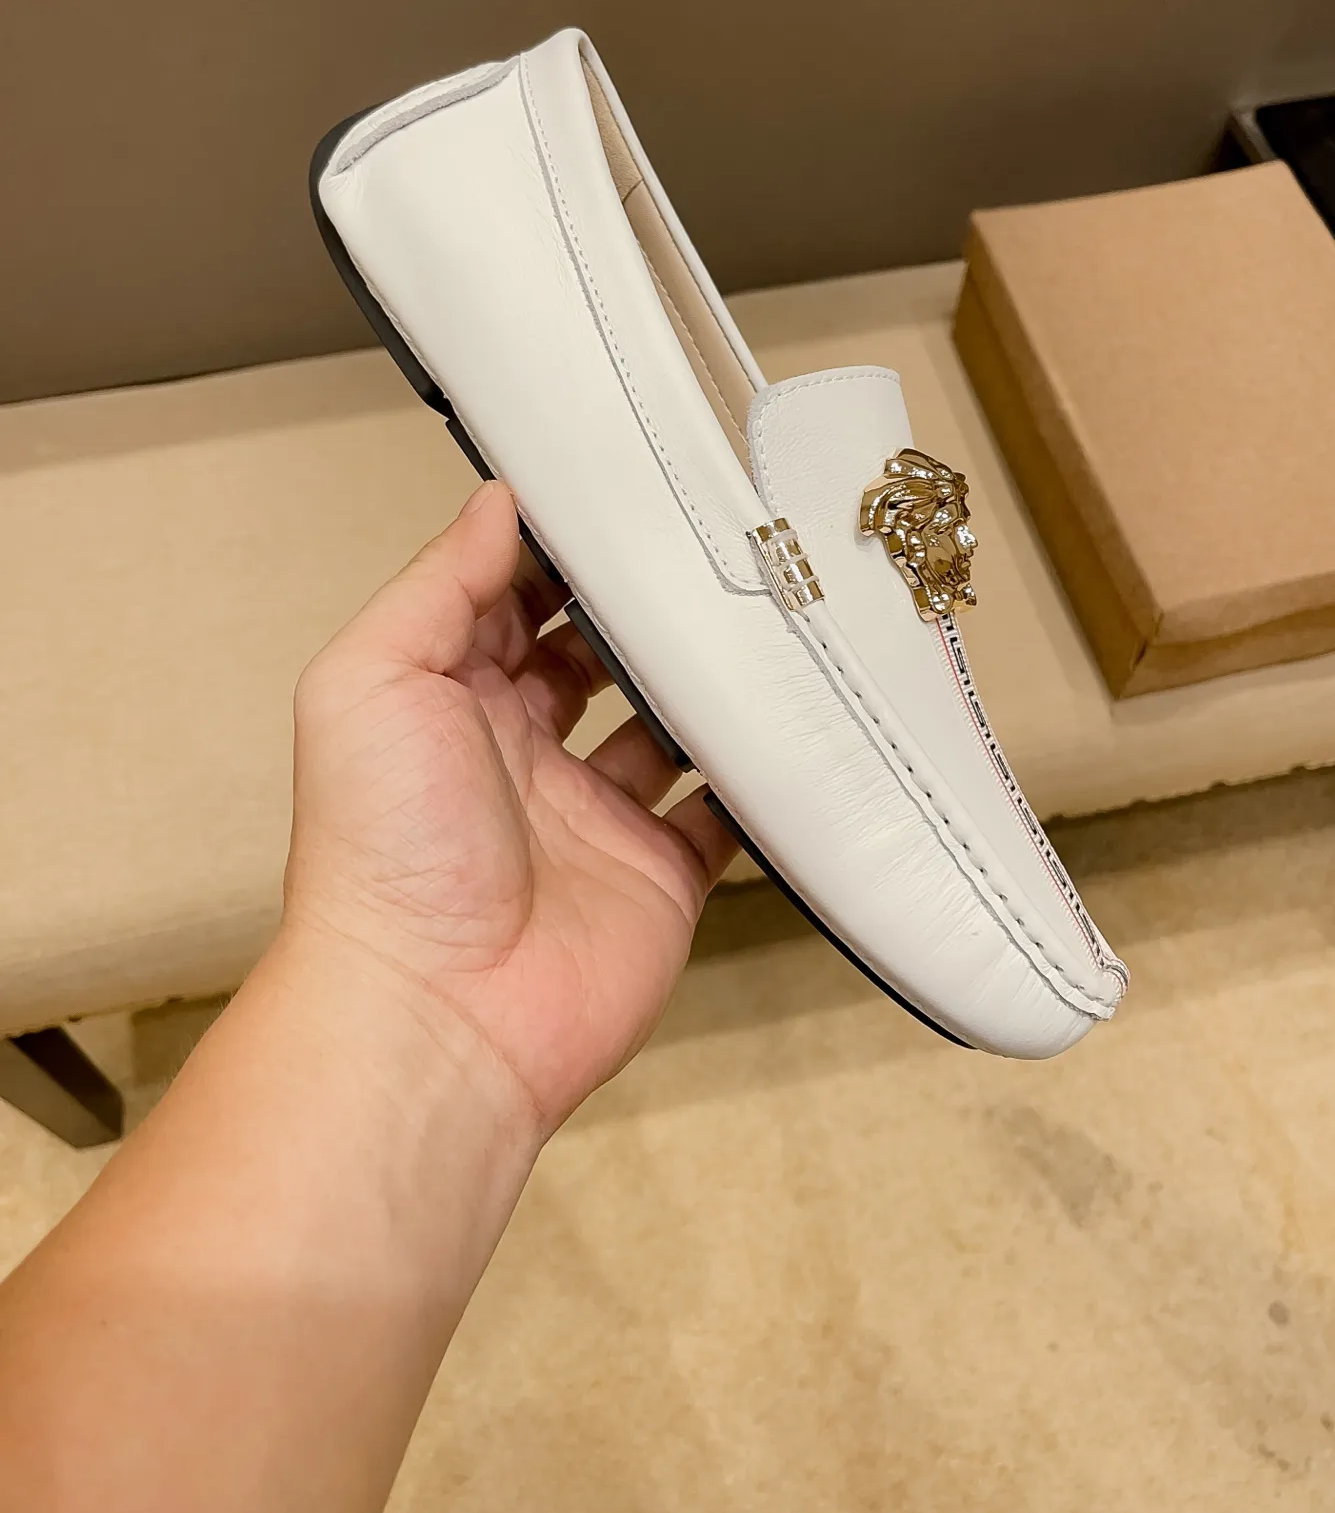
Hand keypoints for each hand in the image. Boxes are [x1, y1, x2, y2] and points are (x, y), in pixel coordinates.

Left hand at [282, 484, 734, 1136]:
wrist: (438, 1014)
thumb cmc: (381, 859)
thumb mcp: (374, 679)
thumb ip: (439, 585)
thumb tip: (496, 503)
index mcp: (448, 703)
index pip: (509, 601)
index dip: (556, 552)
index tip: (613, 498)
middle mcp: (521, 756)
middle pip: (595, 657)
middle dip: (640, 609)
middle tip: (700, 550)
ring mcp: (593, 819)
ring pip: (664, 728)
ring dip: (702, 682)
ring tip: (754, 619)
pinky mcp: (656, 877)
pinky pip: (720, 817)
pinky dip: (754, 780)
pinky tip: (783, 727)